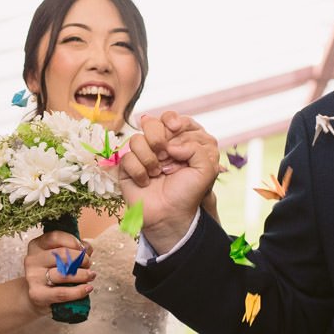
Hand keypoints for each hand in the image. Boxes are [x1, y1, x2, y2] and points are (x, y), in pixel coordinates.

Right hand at [23, 231, 94, 313]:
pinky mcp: (37, 294)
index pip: (56, 237)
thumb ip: (73, 248)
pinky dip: (79, 291)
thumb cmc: (51, 272)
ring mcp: (33, 277)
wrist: (36, 296)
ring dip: (83, 275)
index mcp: (36, 245)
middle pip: (62, 254)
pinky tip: (87, 288)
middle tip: (88, 264)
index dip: (74, 242)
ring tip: (90, 276)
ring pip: (64, 274)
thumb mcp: (58, 256)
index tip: (83, 249)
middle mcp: (32, 259)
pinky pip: (62, 293)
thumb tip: (87, 248)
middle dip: (81, 259)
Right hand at [118, 111, 219, 251]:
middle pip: (150, 123)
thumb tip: (169, 144)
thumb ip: (196, 146)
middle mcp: (158, 146)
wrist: (170, 215)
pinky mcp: (127, 167)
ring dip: (149, 159)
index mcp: (177, 142)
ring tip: (158, 174)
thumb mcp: (206, 168)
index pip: (170, 118)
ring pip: (136, 140)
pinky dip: (139, 172)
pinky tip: (146, 182)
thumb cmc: (188, 193)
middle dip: (159, 138)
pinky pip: (127, 158)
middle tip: (166, 156)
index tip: (176, 129)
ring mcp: (142, 155)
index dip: (172, 120)